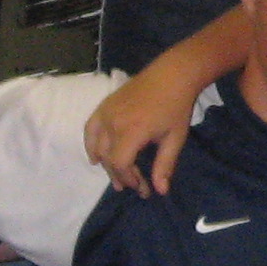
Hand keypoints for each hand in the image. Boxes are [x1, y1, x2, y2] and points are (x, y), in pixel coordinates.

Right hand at [83, 66, 205, 195]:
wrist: (172, 75)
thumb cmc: (176, 107)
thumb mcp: (175, 138)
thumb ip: (164, 165)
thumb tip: (160, 191)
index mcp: (132, 131)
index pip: (120, 163)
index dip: (129, 179)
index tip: (143, 188)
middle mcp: (114, 122)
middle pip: (108, 158)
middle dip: (121, 175)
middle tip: (135, 185)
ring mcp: (106, 112)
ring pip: (98, 146)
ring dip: (106, 164)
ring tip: (117, 178)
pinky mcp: (104, 105)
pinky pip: (90, 129)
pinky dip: (90, 144)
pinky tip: (95, 158)